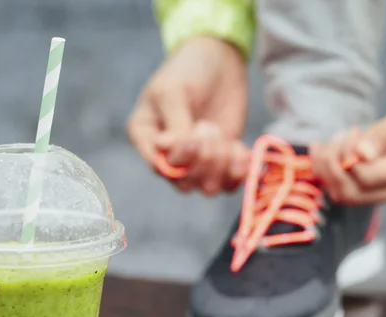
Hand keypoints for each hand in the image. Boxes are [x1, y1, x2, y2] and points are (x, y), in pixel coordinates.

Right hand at [126, 36, 248, 194]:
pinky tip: (240, 149)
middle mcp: (168, 156)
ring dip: (221, 166)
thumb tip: (172, 153)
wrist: (218, 59)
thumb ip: (175, 124)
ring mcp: (196, 161)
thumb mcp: (173, 92)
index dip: (180, 158)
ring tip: (223, 138)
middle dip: (203, 161)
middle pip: (184, 184)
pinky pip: (229, 184)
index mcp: (146, 137)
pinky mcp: (221, 161)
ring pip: (207, 188)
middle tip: (209, 127)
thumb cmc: (187, 70)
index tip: (193, 132)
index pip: (158, 167)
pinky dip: (238, 171)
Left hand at [313, 47, 385, 203]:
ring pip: (350, 194)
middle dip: (333, 169)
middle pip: (356, 194)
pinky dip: (337, 170)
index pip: (369, 179)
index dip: (346, 159)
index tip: (346, 132)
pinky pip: (355, 185)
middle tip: (331, 139)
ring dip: (331, 171)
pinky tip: (332, 148)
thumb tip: (360, 156)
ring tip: (331, 141)